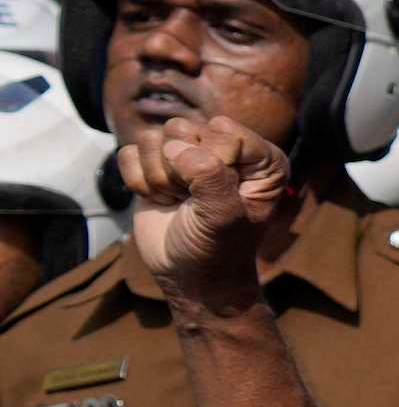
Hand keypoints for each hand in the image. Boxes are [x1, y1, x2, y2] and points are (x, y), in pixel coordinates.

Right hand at [114, 105, 296, 315]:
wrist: (189, 276)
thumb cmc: (218, 250)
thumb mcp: (224, 217)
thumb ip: (210, 177)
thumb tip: (177, 147)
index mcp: (261, 159)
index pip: (225, 132)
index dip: (213, 164)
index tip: (219, 197)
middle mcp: (226, 150)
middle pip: (184, 129)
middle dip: (180, 171)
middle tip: (193, 201)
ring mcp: (188, 155)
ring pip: (153, 139)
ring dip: (160, 178)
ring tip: (179, 202)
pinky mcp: (154, 164)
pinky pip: (130, 153)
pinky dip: (138, 182)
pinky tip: (159, 200)